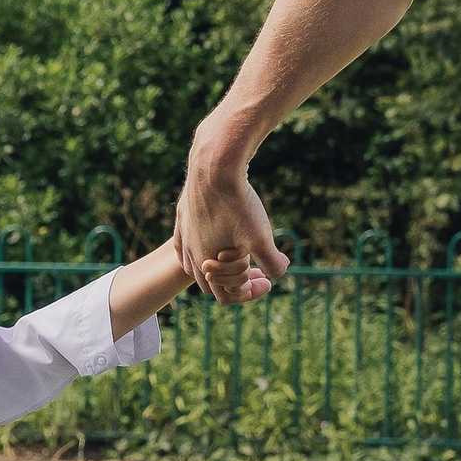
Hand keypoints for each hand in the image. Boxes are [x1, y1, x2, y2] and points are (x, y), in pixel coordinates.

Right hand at [176, 143, 285, 305]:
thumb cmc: (238, 203)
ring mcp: (183, 232)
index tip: (267, 281)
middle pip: (209, 282)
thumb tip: (278, 271)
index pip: (226, 294)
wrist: (214, 165)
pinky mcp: (182, 214)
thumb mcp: (261, 237)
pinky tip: (212, 240)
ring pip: (193, 263)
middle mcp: (190, 251)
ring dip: (216, 266)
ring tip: (236, 258)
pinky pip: (183, 242)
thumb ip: (273, 263)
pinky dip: (198, 249)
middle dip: (233, 281)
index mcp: (206, 263)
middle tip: (254, 271)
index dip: (249, 293)